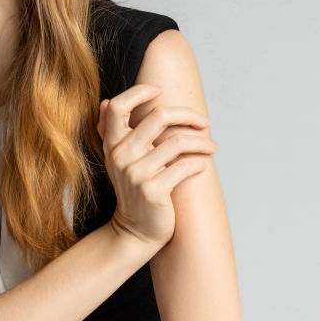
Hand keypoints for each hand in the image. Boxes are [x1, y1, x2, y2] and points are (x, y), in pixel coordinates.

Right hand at [96, 84, 216, 247]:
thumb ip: (112, 131)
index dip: (140, 92)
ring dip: (202, 142)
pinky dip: (199, 163)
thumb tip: (106, 101)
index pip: (118, 106)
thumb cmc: (134, 190)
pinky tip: (202, 165)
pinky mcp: (153, 191)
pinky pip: (185, 167)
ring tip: (212, 146)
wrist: (135, 231)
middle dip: (188, 115)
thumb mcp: (119, 160)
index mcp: (113, 144)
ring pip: (178, 142)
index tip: (160, 89)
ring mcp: (136, 173)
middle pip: (158, 116)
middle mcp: (121, 155)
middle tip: (204, 122)